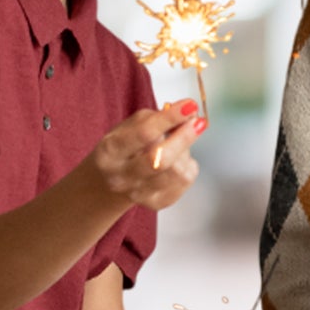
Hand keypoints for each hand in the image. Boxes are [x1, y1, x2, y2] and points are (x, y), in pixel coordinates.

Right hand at [89, 102, 207, 211]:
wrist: (110, 184)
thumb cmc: (124, 148)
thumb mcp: (128, 127)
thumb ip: (154, 118)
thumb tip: (187, 113)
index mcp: (110, 152)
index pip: (143, 134)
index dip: (170, 118)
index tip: (190, 105)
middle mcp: (121, 177)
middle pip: (160, 160)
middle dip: (184, 138)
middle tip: (198, 122)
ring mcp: (138, 194)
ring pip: (176, 172)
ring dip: (185, 153)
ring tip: (179, 144)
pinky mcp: (156, 203)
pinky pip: (184, 182)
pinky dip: (188, 166)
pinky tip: (178, 161)